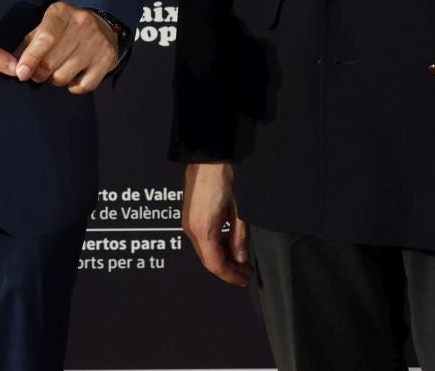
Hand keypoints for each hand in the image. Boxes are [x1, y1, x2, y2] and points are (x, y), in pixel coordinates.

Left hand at [13, 2, 119, 92]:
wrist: (102, 26)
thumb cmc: (64, 30)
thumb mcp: (45, 28)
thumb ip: (28, 44)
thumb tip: (13, 65)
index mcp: (62, 12)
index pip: (45, 38)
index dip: (31, 58)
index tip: (21, 74)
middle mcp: (82, 23)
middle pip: (51, 62)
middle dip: (39, 73)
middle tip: (38, 72)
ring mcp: (97, 41)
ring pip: (64, 76)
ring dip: (55, 80)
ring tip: (58, 70)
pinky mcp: (108, 57)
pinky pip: (83, 86)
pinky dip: (73, 87)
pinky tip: (74, 76)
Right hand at [182, 162, 251, 286]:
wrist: (208, 155)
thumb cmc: (224, 177)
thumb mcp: (239, 209)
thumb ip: (239, 236)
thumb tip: (240, 258)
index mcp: (203, 230)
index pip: (215, 265)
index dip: (230, 276)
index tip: (244, 280)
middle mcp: (191, 229)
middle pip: (208, 260)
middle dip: (228, 269)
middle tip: (246, 271)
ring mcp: (187, 222)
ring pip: (204, 250)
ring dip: (221, 257)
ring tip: (240, 258)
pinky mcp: (189, 215)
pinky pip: (200, 239)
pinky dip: (215, 246)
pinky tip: (228, 242)